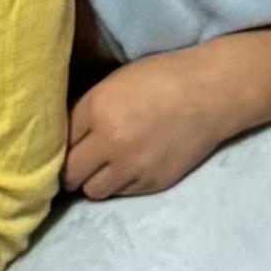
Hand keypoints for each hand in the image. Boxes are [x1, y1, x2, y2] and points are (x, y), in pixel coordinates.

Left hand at [66, 53, 246, 199]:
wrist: (210, 93)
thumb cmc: (161, 78)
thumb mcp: (114, 83)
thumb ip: (87, 111)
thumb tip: (64, 135)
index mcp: (97, 110)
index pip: (60, 142)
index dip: (60, 145)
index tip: (63, 147)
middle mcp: (111, 143)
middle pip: (70, 175)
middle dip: (71, 170)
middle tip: (77, 163)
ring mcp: (133, 167)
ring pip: (93, 190)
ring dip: (94, 180)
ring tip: (105, 166)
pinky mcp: (152, 182)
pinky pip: (121, 193)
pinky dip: (120, 183)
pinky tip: (131, 165)